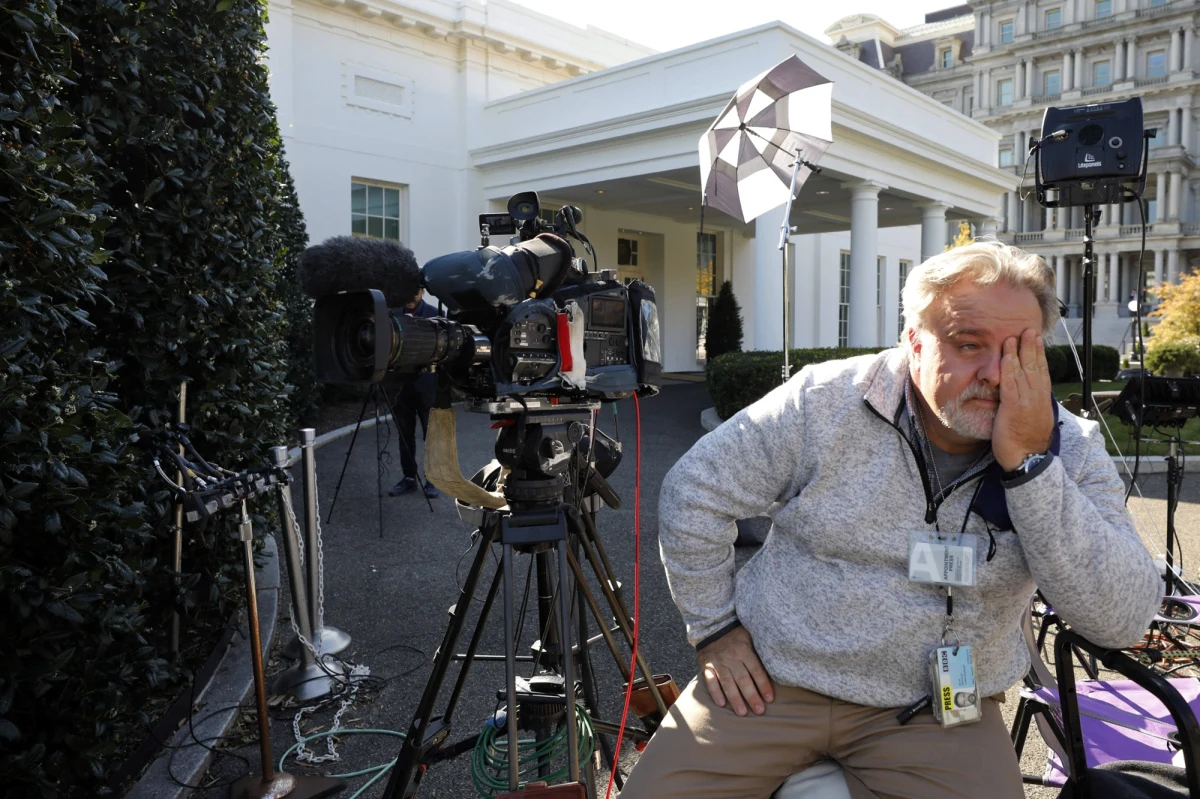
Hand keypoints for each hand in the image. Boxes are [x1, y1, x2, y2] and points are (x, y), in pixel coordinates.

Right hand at [696, 626, 773, 715]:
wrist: (712, 627)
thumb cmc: (736, 635)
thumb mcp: (750, 636)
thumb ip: (760, 649)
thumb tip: (778, 662)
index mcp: (744, 649)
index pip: (756, 670)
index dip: (763, 685)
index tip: (770, 699)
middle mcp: (731, 657)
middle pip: (743, 679)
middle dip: (752, 696)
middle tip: (759, 711)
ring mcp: (718, 662)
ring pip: (727, 682)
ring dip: (735, 698)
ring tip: (742, 712)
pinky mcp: (706, 666)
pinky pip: (710, 681)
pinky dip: (715, 692)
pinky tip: (721, 704)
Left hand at [992, 329, 1053, 471]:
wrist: (1027, 459)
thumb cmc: (1027, 442)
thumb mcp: (1033, 419)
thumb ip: (1031, 404)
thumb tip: (1030, 395)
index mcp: (1043, 400)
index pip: (1042, 372)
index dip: (1039, 355)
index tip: (1036, 340)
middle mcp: (1038, 398)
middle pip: (1035, 367)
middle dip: (1031, 347)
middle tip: (1029, 329)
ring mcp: (1027, 402)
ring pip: (1024, 372)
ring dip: (1019, 353)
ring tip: (1015, 336)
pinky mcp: (1014, 408)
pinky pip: (1011, 385)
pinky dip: (1009, 369)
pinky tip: (1006, 357)